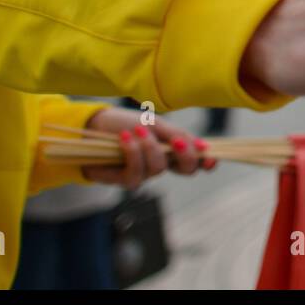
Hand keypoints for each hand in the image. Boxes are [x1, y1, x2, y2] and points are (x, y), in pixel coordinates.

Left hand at [80, 106, 215, 189]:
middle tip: (179, 143)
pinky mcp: (125, 180)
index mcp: (173, 149)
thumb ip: (177, 135)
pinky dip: (132, 152)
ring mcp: (145, 173)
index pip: (196, 159)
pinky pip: (136, 173)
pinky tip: (125, 138)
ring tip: (138, 130)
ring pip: (159, 169)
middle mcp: (162, 164)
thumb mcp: (155, 124)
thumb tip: (204, 146)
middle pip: (186, 170)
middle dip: (186, 157)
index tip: (212, 158)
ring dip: (150, 148)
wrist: (92, 128)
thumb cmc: (125, 124)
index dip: (207, 161)